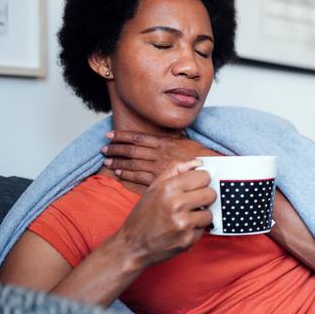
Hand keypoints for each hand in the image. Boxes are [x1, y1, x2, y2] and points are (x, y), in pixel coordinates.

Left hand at [101, 130, 216, 185]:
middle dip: (116, 148)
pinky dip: (128, 174)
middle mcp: (159, 153)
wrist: (210, 169)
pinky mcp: (159, 178)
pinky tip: (119, 173)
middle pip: (132, 149)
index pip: (138, 137)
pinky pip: (139, 176)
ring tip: (108, 160)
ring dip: (119, 161)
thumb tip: (164, 134)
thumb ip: (171, 138)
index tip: (110, 135)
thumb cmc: (200, 156)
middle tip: (104, 149)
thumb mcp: (185, 140)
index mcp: (164, 142)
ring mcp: (158, 166)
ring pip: (133, 162)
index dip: (122, 135)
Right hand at [116, 159, 214, 268]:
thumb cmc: (144, 215)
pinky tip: (182, 229)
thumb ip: (175, 170)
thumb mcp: (154, 187)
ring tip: (186, 216)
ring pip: (210, 213)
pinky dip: (196, 229)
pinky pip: (204, 229)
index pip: (204, 176)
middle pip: (211, 193)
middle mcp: (176, 205)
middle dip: (204, 197)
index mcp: (168, 188)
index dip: (200, 181)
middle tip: (192, 202)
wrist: (132, 245)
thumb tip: (198, 163)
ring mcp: (184, 224)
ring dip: (201, 215)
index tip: (195, 186)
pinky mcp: (188, 240)